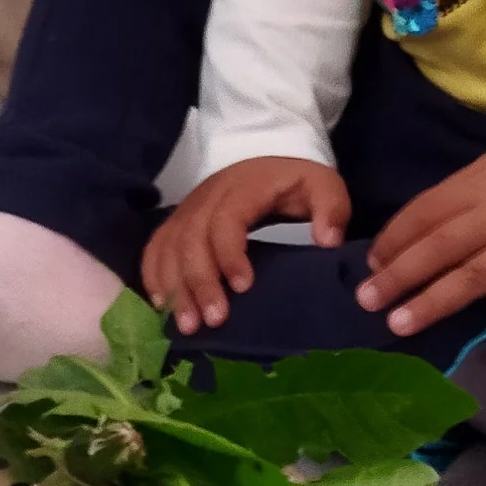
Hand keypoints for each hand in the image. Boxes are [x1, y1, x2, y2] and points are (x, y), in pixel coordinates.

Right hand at [141, 156, 349, 334]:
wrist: (266, 161)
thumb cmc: (294, 182)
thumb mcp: (322, 186)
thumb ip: (331, 209)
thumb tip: (327, 240)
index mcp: (243, 188)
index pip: (225, 220)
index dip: (229, 254)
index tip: (243, 287)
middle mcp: (207, 198)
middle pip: (191, 239)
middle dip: (199, 282)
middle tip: (213, 321)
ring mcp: (187, 210)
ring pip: (169, 248)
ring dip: (174, 287)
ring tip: (187, 325)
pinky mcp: (177, 222)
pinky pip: (155, 248)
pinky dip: (154, 277)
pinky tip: (162, 305)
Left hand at [354, 144, 485, 370]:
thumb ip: (457, 196)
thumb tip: (409, 234)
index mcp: (481, 185)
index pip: (424, 214)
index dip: (393, 241)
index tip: (370, 266)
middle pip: (440, 247)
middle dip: (398, 275)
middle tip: (365, 301)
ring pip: (474, 278)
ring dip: (435, 303)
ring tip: (399, 325)